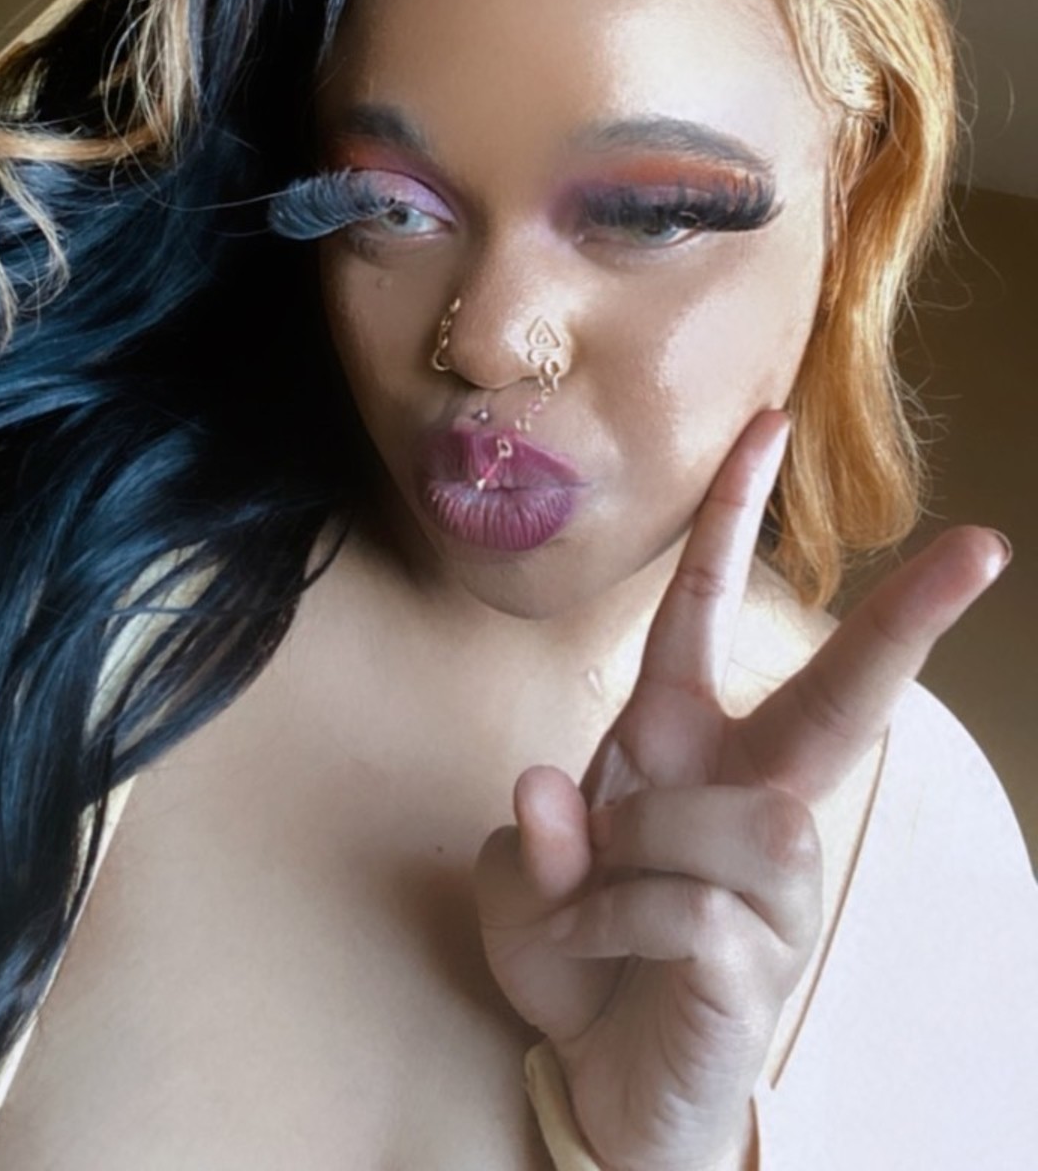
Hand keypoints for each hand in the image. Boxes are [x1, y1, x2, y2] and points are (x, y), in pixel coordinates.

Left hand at [475, 410, 1008, 1170]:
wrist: (597, 1082)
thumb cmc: (577, 958)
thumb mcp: (521, 884)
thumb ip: (533, 836)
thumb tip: (552, 789)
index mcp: (678, 745)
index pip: (706, 608)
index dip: (731, 515)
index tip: (768, 421)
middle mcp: (745, 795)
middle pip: (842, 695)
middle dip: (907, 618)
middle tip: (983, 549)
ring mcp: (768, 878)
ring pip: (743, 816)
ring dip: (641, 854)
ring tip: (595, 904)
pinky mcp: (762, 955)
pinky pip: (688, 906)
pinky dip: (614, 924)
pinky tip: (594, 952)